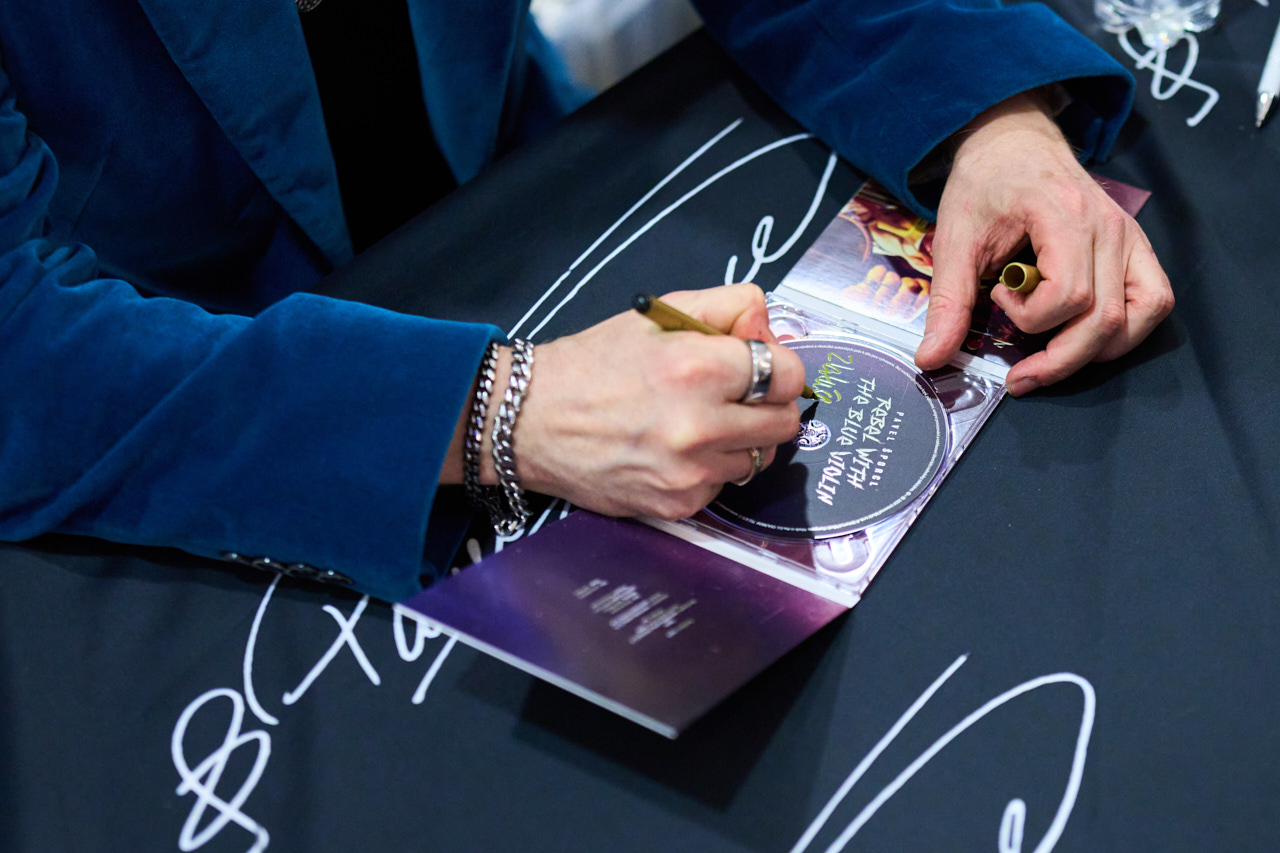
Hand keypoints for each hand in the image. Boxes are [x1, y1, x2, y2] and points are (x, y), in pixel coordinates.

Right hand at [448, 283, 806, 519]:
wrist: (528, 422)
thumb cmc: (592, 364)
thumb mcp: (657, 316)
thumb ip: (728, 308)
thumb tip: (771, 328)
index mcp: (697, 367)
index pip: (787, 374)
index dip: (777, 365)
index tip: (757, 366)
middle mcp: (698, 425)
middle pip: (785, 423)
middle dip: (768, 405)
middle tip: (736, 396)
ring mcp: (689, 472)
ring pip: (758, 459)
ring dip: (740, 441)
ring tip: (698, 423)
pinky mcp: (677, 504)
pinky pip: (722, 487)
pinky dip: (709, 469)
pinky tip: (675, 450)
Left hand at [913, 91, 1173, 395]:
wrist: (1013, 142)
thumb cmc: (984, 185)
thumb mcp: (954, 240)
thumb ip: (948, 301)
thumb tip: (931, 360)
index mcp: (1065, 216)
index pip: (1069, 295)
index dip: (1030, 317)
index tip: (1000, 297)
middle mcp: (1110, 228)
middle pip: (1106, 318)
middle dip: (1060, 360)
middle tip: (1019, 375)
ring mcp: (1130, 237)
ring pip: (1138, 317)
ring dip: (1095, 352)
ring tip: (1052, 356)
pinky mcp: (1136, 247)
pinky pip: (1154, 301)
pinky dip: (1126, 331)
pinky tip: (1087, 336)